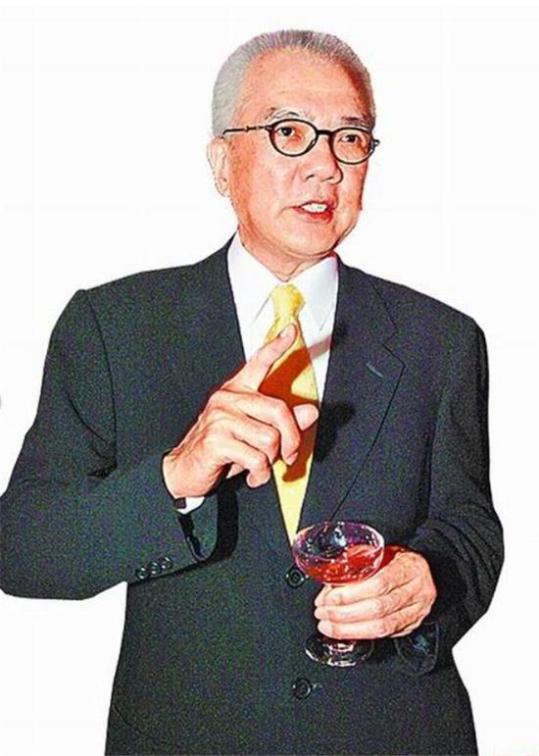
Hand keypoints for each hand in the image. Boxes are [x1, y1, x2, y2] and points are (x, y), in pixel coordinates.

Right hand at [162, 323, 318, 497]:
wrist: (185, 470)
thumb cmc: (219, 450)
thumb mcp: (254, 435)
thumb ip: (282, 423)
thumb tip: (310, 412)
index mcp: (237, 392)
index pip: (258, 362)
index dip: (277, 346)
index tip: (291, 330)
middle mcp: (228, 399)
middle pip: (278, 410)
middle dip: (291, 439)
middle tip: (289, 455)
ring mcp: (220, 418)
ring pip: (269, 438)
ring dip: (271, 460)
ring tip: (260, 466)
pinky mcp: (215, 440)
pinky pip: (255, 458)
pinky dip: (260, 473)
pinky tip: (252, 475)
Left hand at [313, 545, 436, 638]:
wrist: (422, 569)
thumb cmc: (397, 559)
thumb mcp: (379, 552)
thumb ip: (357, 563)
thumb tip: (328, 584)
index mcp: (408, 567)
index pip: (379, 583)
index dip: (351, 593)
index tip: (329, 597)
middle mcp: (416, 590)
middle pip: (378, 608)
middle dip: (344, 614)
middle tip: (322, 612)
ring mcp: (417, 610)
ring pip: (382, 627)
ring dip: (349, 629)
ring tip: (328, 626)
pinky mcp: (412, 624)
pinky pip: (386, 635)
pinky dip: (361, 634)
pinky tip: (345, 631)